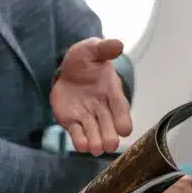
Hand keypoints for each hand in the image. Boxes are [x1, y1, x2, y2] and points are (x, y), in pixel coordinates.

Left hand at [50, 38, 132, 154]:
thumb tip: (118, 44)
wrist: (66, 70)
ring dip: (95, 142)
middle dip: (110, 136)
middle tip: (110, 144)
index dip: (123, 118)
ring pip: (94, 133)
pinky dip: (80, 141)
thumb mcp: (92, 50)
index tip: (125, 129)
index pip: (120, 107)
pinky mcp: (73, 122)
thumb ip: (104, 49)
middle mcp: (102, 108)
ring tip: (95, 148)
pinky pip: (77, 134)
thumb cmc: (85, 60)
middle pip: (109, 126)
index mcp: (111, 91)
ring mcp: (88, 117)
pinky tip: (81, 146)